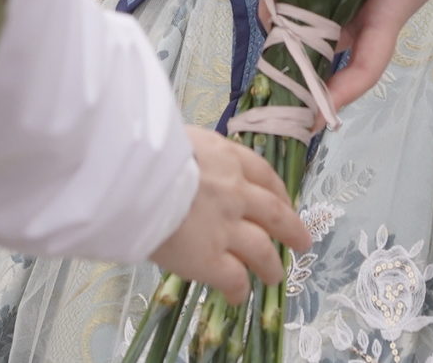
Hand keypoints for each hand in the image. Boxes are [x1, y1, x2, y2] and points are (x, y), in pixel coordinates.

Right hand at [148, 126, 309, 303]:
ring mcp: (225, 227)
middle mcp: (234, 192)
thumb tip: (190, 163)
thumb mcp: (176, 137)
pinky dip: (240, 289)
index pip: (263, 174)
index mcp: (226, 157)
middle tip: (302, 242)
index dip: (279, 192)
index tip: (285, 202)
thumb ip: (194, 155)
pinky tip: (239, 297)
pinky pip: (234, 279)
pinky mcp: (209, 260)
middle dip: (292, 230)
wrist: (130, 175)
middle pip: (274, 213)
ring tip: (275, 276)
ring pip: (262, 250)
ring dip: (272, 265)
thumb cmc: (143, 150)